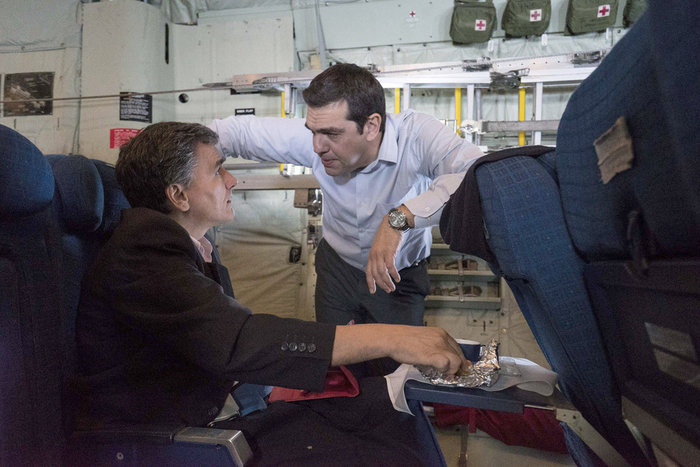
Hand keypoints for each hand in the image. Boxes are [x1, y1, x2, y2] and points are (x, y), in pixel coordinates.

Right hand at [332, 324, 468, 375]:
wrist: (393, 338)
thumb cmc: (404, 340)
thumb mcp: (423, 338)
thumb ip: (434, 346)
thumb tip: (442, 359)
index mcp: (440, 333)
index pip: (457, 347)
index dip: (460, 359)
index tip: (460, 368)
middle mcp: (442, 337)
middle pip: (459, 355)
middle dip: (459, 367)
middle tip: (455, 376)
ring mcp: (438, 346)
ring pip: (457, 361)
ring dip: (453, 371)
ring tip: (446, 376)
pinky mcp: (433, 354)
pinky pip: (447, 364)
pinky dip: (446, 371)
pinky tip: (441, 374)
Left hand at [365, 217, 403, 293]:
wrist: (392, 223)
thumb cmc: (388, 235)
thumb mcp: (380, 246)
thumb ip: (380, 256)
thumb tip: (384, 267)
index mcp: (371, 255)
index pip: (368, 272)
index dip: (370, 282)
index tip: (372, 291)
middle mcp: (374, 256)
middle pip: (375, 275)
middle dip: (381, 284)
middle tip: (388, 290)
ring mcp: (381, 254)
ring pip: (382, 273)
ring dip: (388, 282)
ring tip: (393, 287)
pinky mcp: (389, 252)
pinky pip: (390, 267)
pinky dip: (394, 274)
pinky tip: (398, 278)